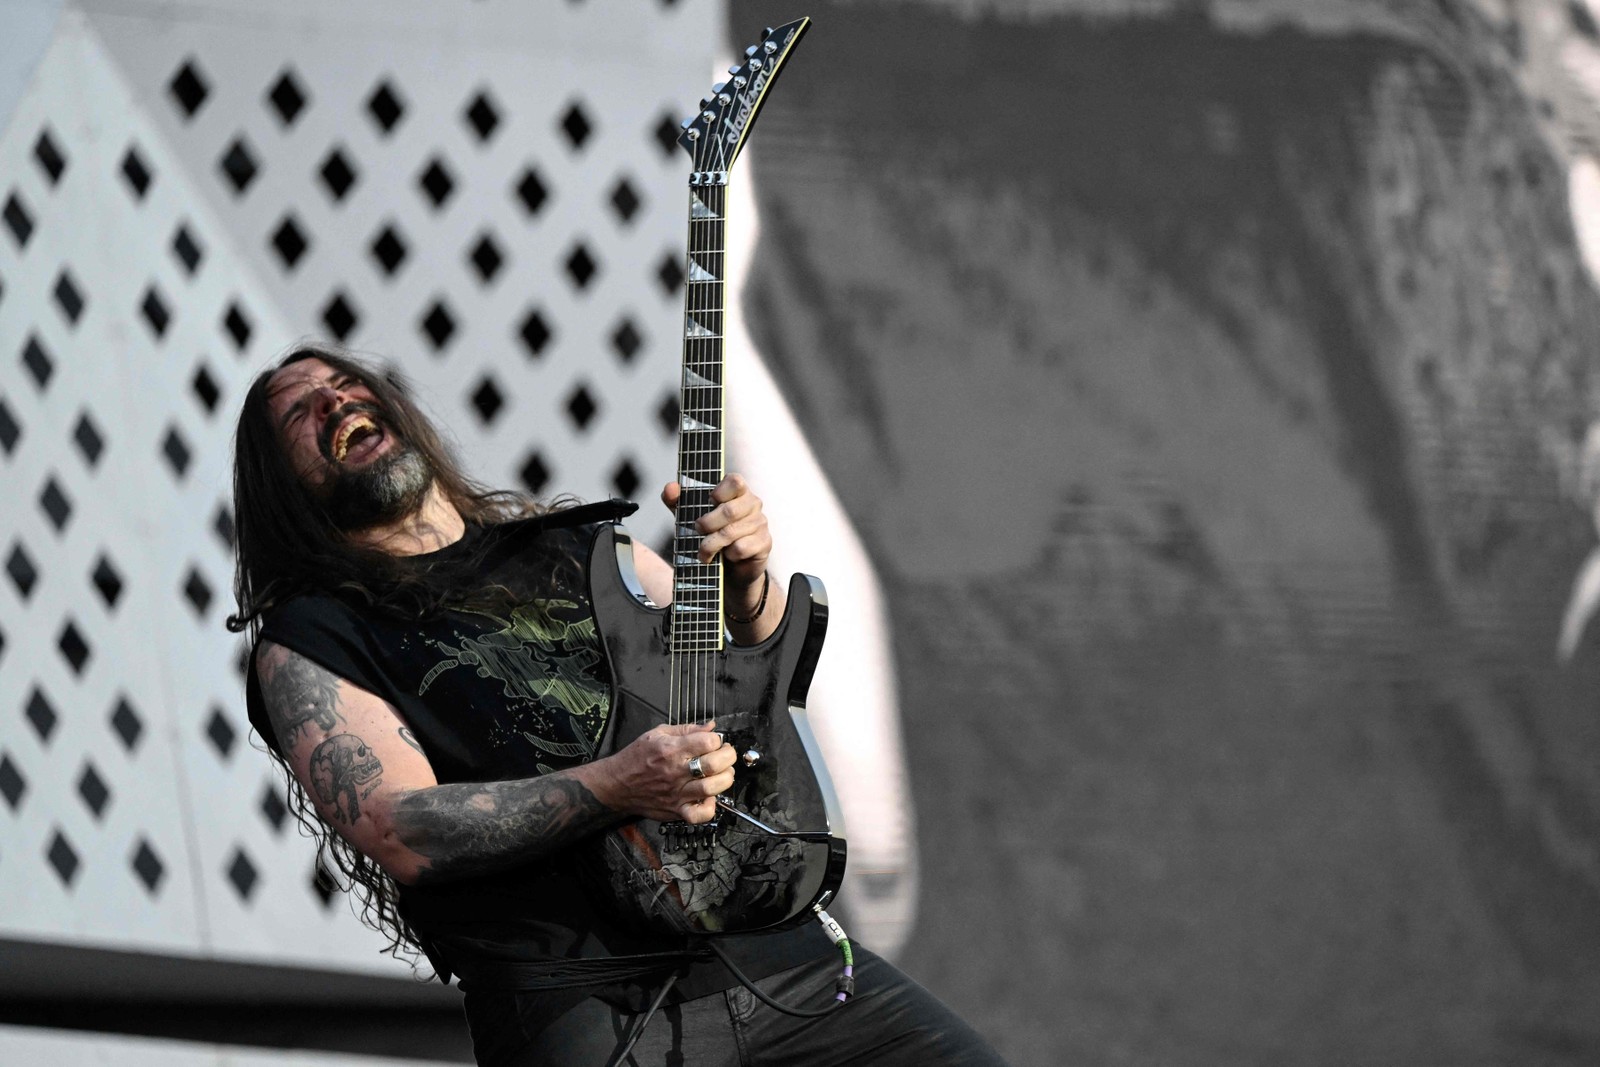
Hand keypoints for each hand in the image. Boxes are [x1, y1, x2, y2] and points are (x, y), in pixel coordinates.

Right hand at [589, 722, 734, 823]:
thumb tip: (710, 727)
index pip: (708, 742)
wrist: (616, 784)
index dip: (718, 739)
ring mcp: (676, 793)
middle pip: (714, 765)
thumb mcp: (657, 733)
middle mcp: (675, 771)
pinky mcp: (675, 809)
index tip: (716, 741)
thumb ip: (686, 729)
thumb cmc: (636, 758)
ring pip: (711, 788)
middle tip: (726, 755)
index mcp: (671, 749)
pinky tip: (709, 797)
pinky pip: (699, 815)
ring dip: (725, 779)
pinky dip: (710, 807)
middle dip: (728, 757)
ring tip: (723, 774)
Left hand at [661, 473, 770, 593]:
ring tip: (704, 551)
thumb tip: (671, 488)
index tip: (707, 502)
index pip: (735, 481)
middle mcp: (753, 503)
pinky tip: (727, 555)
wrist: (730, 567)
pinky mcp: (764, 543)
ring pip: (731, 532)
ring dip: (712, 544)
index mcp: (738, 491)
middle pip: (729, 510)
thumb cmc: (710, 534)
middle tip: (697, 530)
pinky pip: (741, 548)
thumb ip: (677, 501)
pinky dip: (728, 554)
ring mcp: (760, 523)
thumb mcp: (689, 516)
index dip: (719, 492)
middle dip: (707, 524)